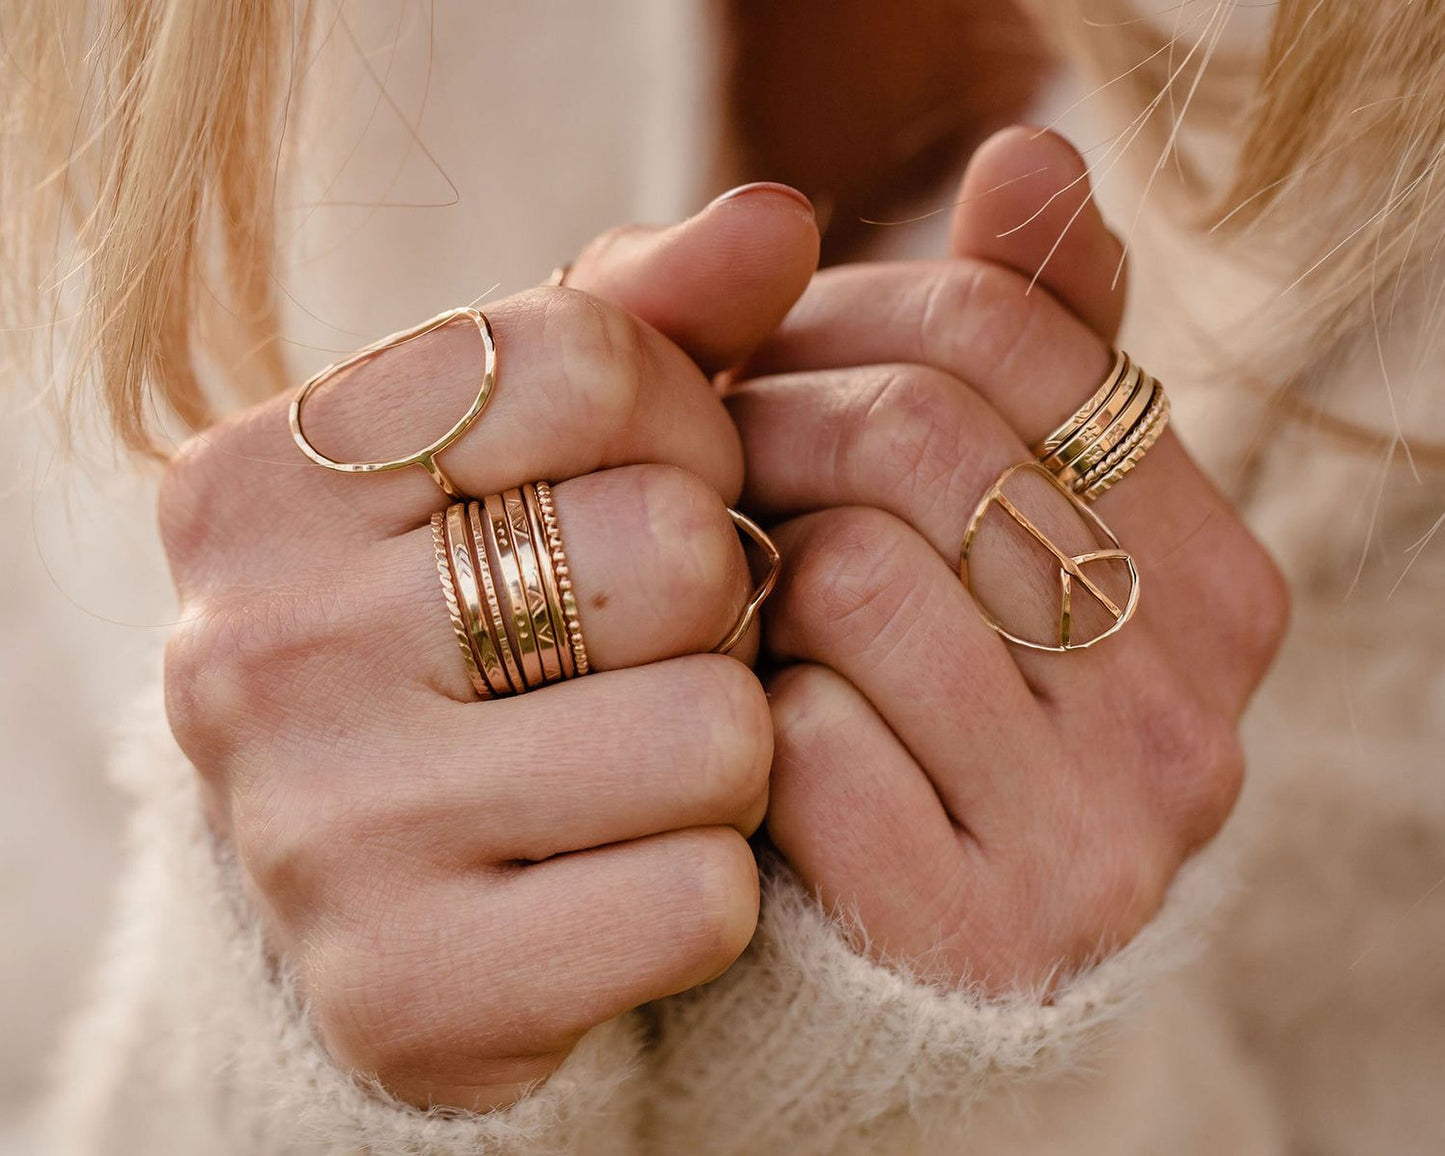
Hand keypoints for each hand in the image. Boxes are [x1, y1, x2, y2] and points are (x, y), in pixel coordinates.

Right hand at [160, 187, 818, 1109]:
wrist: (404, 879)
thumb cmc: (483, 623)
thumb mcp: (533, 452)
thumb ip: (645, 322)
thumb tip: (774, 218)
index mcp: (260, 479)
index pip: (585, 357)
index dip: (687, 420)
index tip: (664, 482)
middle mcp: (254, 649)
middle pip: (670, 548)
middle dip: (715, 595)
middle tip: (648, 641)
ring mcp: (317, 836)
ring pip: (712, 731)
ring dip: (725, 746)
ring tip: (639, 756)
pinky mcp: (409, 994)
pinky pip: (700, 899)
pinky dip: (708, 884)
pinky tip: (625, 871)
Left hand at [729, 128, 1288, 988]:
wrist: (843, 918)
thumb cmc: (886, 672)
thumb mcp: (949, 499)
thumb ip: (1006, 333)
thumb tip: (1032, 154)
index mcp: (1212, 576)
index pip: (1014, 328)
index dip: (845, 316)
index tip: (772, 360)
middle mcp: (1198, 710)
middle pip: (923, 436)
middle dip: (766, 425)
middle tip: (708, 470)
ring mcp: (1108, 839)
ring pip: (855, 574)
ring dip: (746, 575)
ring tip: (735, 603)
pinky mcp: (983, 940)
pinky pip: (804, 738)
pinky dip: (744, 716)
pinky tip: (750, 734)